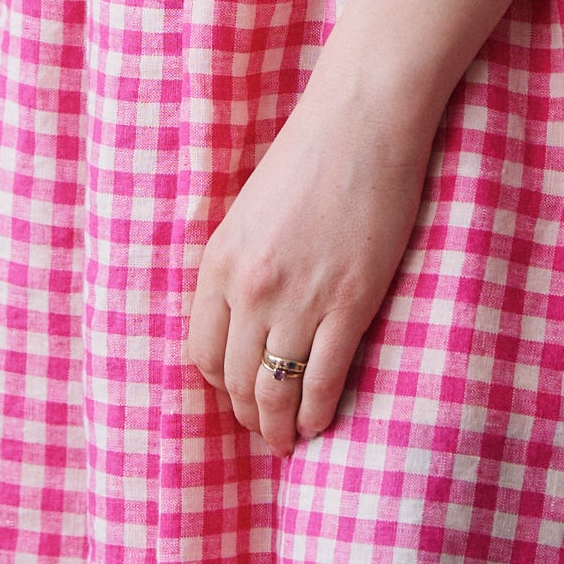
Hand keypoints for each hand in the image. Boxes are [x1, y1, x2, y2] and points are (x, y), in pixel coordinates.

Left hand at [187, 60, 440, 459]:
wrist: (362, 123)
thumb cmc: (310, 156)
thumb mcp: (250, 211)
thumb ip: (241, 264)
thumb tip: (245, 315)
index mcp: (218, 261)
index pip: (201, 350)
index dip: (217, 384)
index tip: (235, 394)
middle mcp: (249, 287)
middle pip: (235, 378)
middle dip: (246, 414)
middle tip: (263, 430)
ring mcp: (299, 299)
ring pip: (276, 388)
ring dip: (279, 425)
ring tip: (288, 440)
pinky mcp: (350, 302)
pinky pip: (325, 377)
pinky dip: (319, 410)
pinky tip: (321, 424)